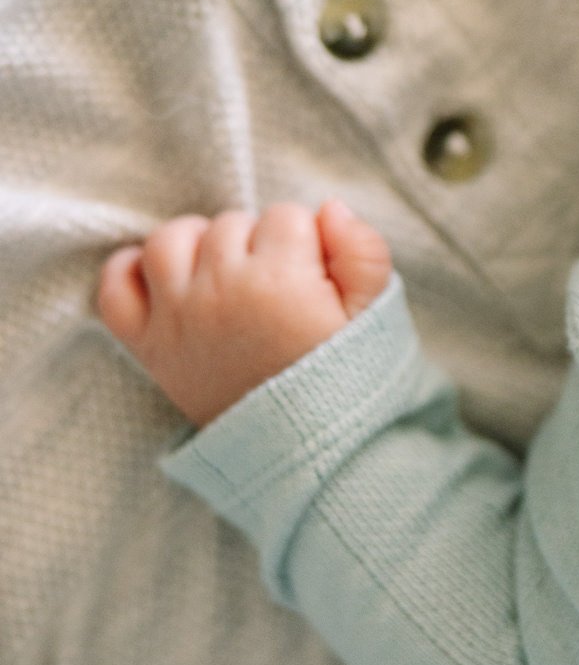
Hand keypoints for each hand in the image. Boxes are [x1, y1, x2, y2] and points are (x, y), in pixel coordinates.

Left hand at [98, 198, 390, 425]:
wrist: (308, 455)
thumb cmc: (346, 384)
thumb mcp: (374, 317)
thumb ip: (363, 252)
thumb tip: (329, 209)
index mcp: (280, 280)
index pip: (287, 217)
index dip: (308, 243)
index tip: (318, 279)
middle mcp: (221, 291)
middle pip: (230, 224)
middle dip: (258, 244)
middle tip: (280, 289)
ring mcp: (178, 318)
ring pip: (170, 240)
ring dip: (198, 245)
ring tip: (227, 274)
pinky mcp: (149, 346)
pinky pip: (117, 286)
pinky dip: (131, 272)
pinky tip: (167, 280)